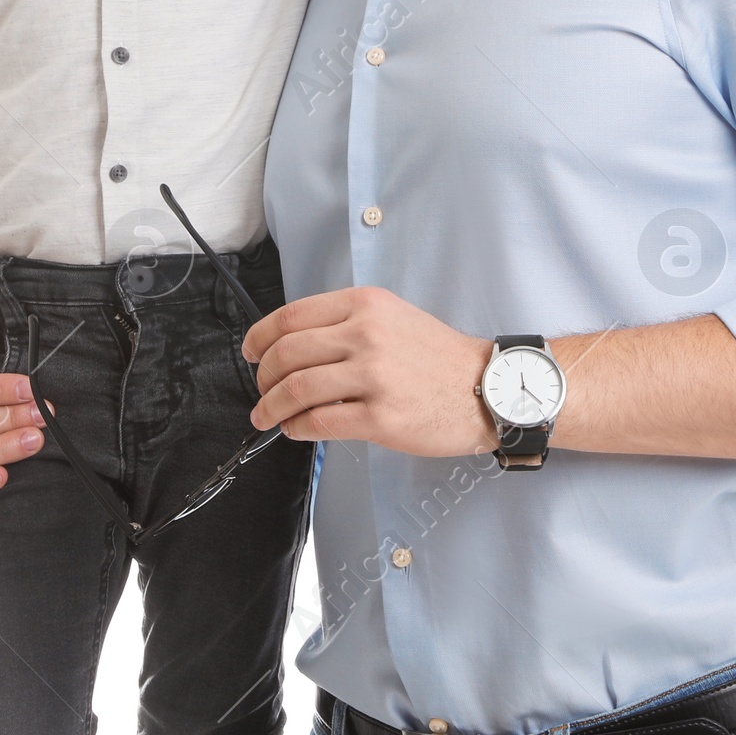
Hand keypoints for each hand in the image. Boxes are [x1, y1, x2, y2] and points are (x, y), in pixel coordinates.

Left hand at [241, 287, 494, 457]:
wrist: (485, 386)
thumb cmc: (438, 356)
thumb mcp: (392, 317)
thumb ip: (347, 322)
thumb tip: (294, 345)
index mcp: (365, 304)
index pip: (291, 317)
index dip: (259, 337)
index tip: (250, 353)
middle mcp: (366, 334)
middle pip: (286, 353)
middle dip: (261, 376)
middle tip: (260, 390)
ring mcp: (373, 375)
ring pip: (296, 389)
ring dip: (271, 407)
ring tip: (267, 417)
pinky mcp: (381, 417)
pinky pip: (320, 423)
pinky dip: (297, 428)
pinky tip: (296, 430)